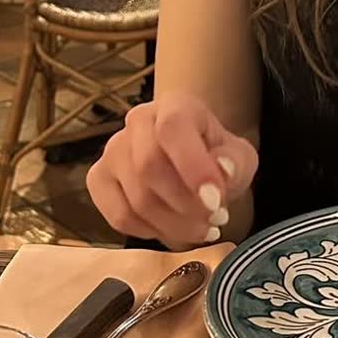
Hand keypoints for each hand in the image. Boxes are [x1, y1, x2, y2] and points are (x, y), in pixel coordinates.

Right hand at [88, 92, 258, 248]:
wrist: (192, 162)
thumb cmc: (216, 157)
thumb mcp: (239, 157)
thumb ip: (235, 162)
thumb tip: (224, 171)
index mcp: (174, 105)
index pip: (172, 128)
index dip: (192, 166)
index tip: (214, 200)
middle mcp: (136, 121)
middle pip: (149, 167)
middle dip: (186, 205)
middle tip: (215, 220)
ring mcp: (112, 151)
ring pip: (136, 198)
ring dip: (174, 224)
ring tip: (202, 229)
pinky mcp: (98, 179)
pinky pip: (119, 216)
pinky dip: (150, 232)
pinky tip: (172, 229)